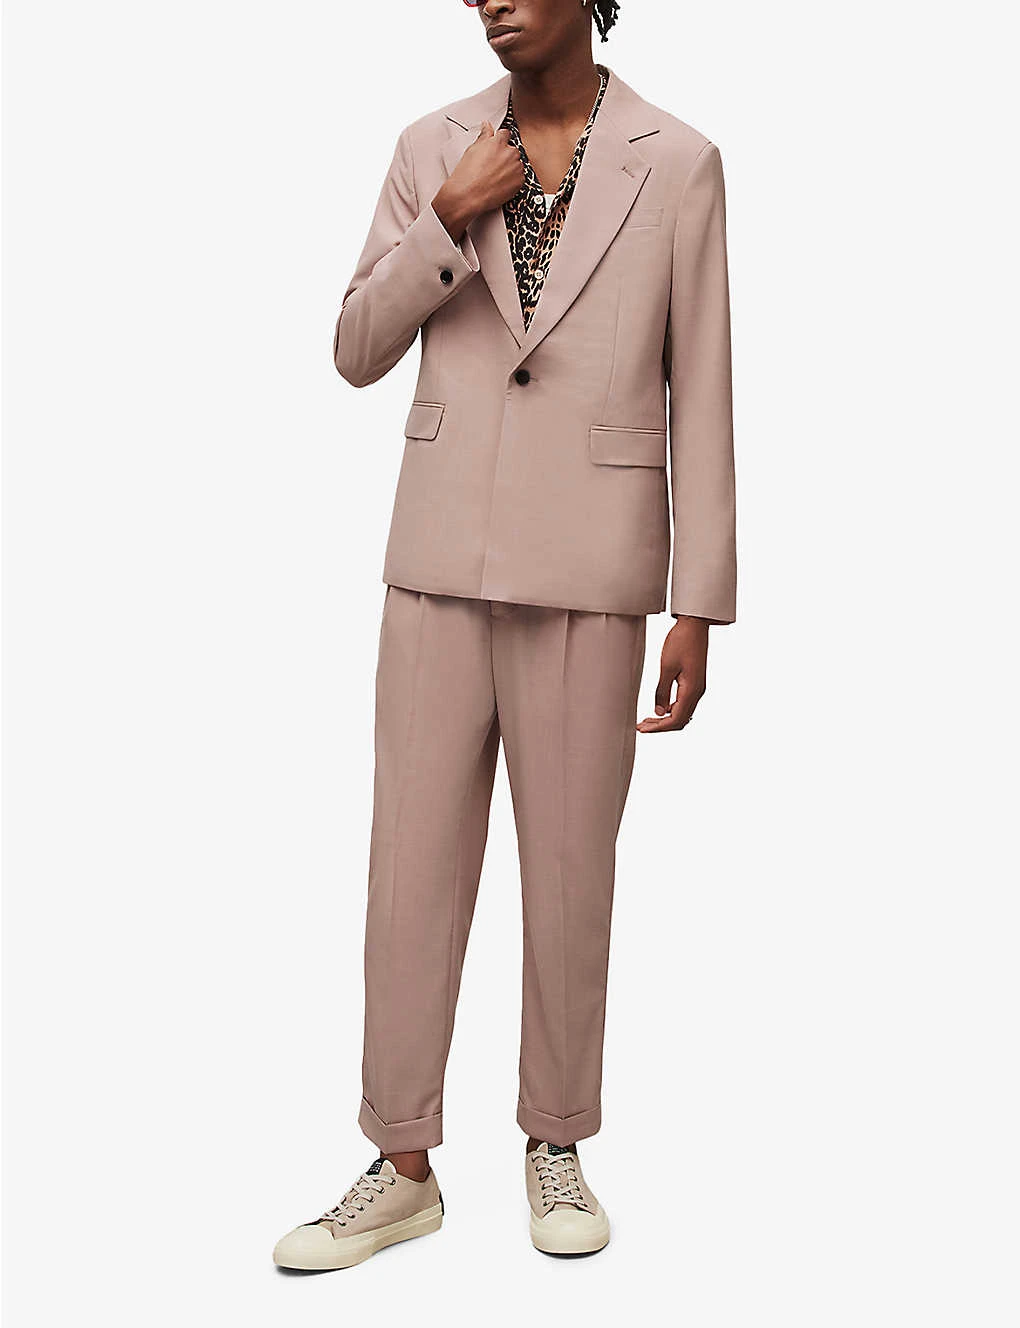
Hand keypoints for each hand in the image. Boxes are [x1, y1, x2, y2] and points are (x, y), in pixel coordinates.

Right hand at [432, 120, 524, 241]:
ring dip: (509, 168)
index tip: (497, 147)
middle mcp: (510, 153)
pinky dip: (512, 180)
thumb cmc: (467, 175)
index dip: (500, 141)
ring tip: (494, 176)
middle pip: (512, 150)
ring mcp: (516, 168)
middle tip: (492, 166)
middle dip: (505, 156)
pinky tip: (499, 184)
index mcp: (498, 142)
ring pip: (516, 164)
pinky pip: (519, 178)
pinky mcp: (519, 182)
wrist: (468, 196)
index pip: (505, 134)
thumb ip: (484, 136)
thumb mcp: (472, 150)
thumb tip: (487, 126)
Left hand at [637, 616, 709, 733]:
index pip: (675, 719)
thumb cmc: (681, 641)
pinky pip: (684, 703)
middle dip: (660, 726)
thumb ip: (662, 692)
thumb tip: (659, 712)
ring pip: (683, 713)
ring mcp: (698, 687)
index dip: (658, 728)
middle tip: (641, 726)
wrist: (695, 625)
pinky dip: (671, 710)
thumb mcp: (666, 667)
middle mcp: (698, 692)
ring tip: (647, 720)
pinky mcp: (695, 682)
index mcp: (691, 690)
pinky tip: (660, 708)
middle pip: (680, 720)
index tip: (642, 729)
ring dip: (665, 719)